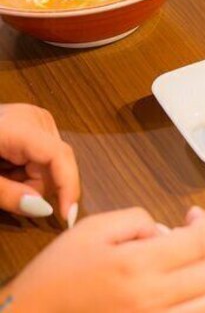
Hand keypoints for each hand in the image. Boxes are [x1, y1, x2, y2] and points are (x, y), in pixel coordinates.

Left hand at [0, 104, 78, 224]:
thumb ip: (8, 194)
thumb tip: (44, 209)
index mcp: (20, 126)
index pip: (59, 156)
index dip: (68, 186)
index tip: (67, 217)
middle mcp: (36, 118)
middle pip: (54, 164)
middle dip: (34, 186)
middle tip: (2, 189)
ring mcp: (36, 119)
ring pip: (49, 164)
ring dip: (27, 179)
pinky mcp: (33, 125)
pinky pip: (41, 157)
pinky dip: (24, 171)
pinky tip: (4, 167)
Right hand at [3, 206, 204, 311]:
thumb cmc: (59, 272)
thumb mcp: (93, 228)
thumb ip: (138, 220)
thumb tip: (167, 231)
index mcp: (137, 265)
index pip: (200, 241)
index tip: (194, 215)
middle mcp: (152, 299)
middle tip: (192, 240)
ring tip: (187, 266)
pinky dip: (195, 303)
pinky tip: (178, 290)